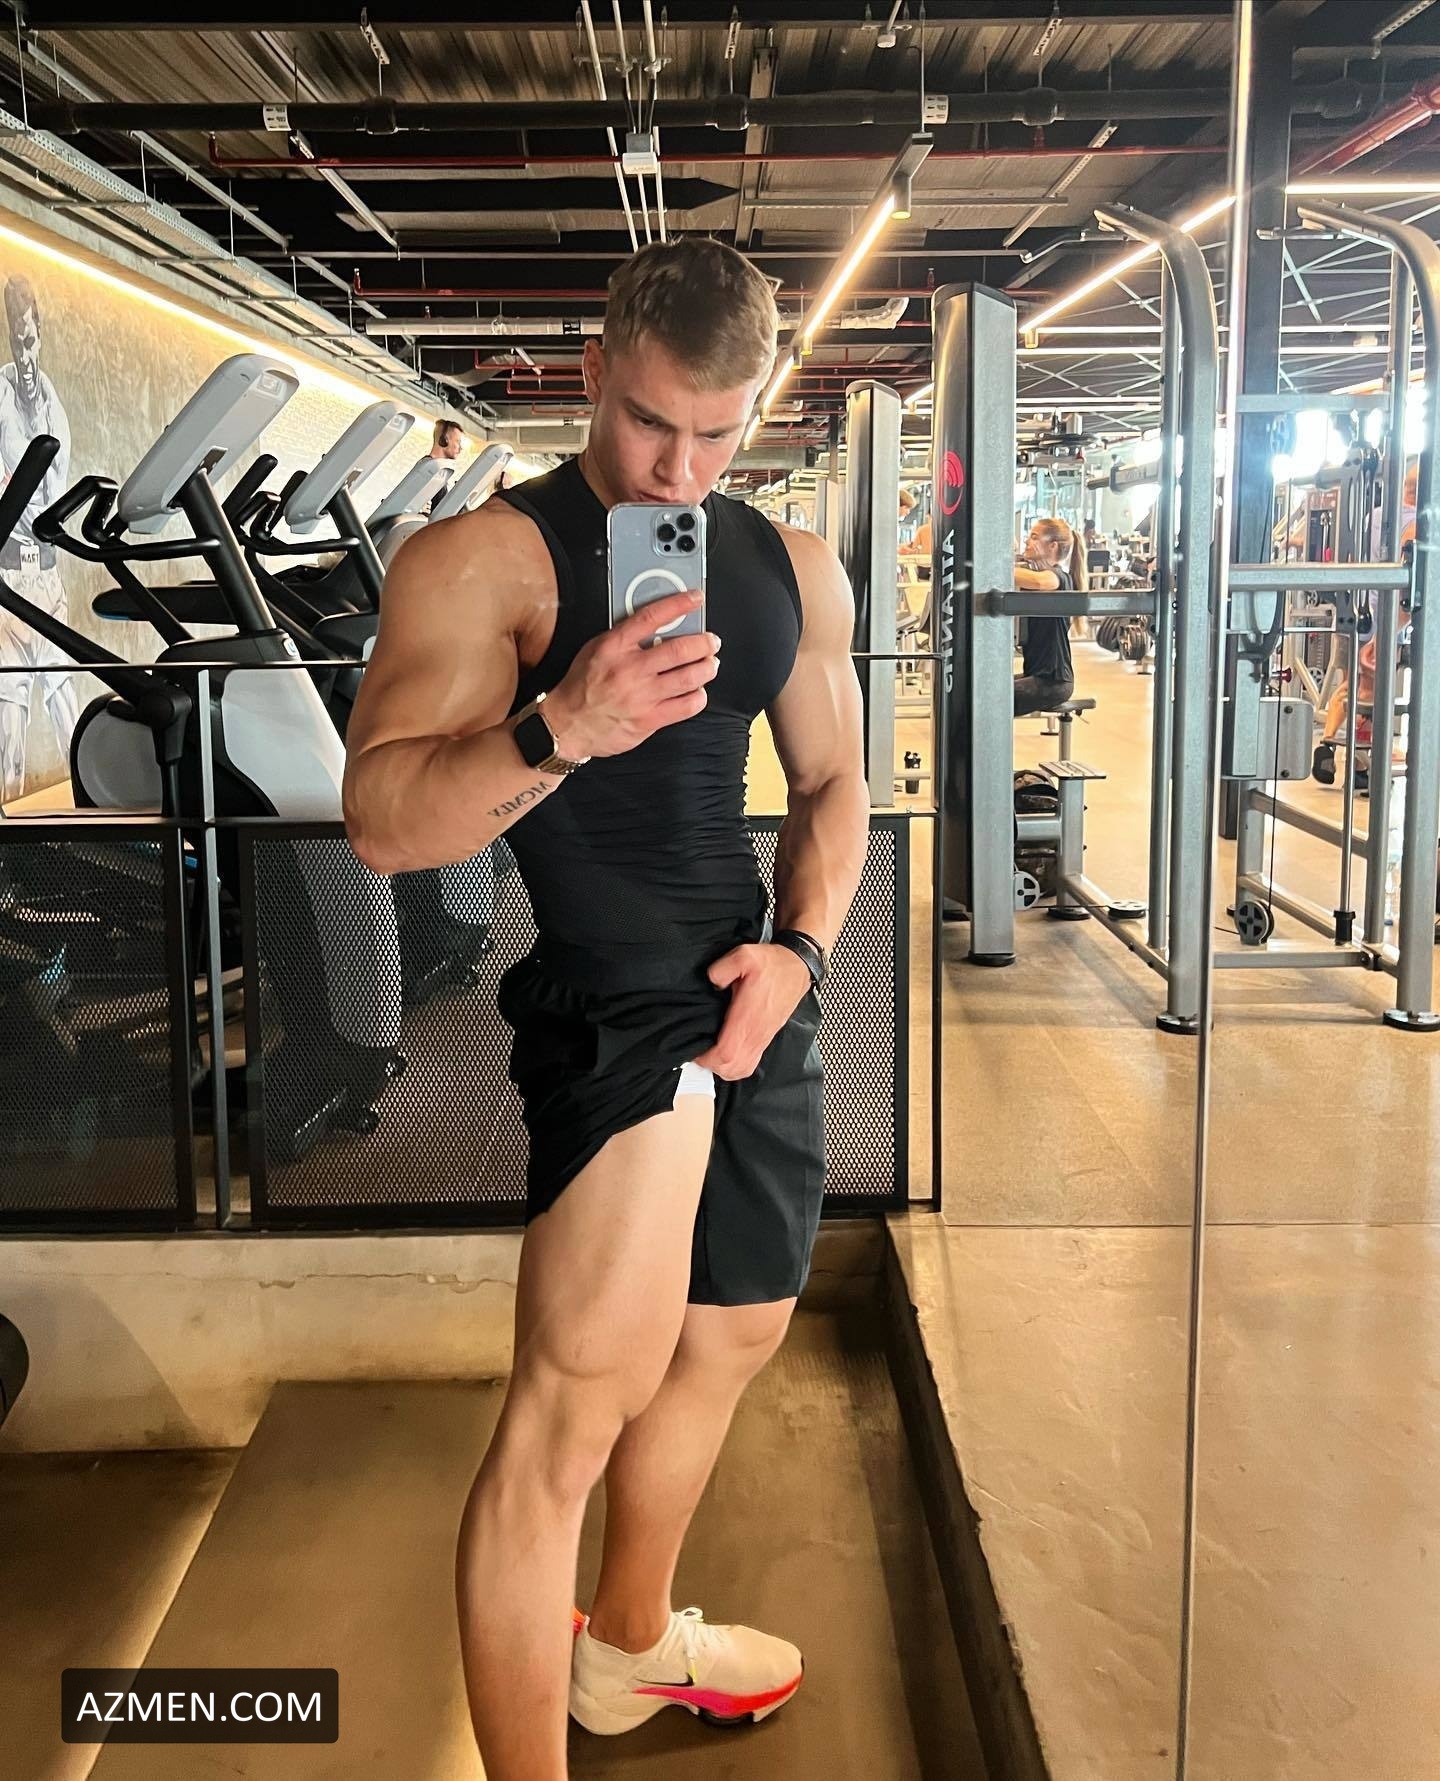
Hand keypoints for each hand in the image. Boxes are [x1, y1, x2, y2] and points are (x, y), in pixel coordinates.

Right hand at [543, 591, 717, 759]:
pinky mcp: (648, 720)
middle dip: (704, 643)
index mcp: (614, 647)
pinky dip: (698, 696)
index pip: (652, 617)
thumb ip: (625, 638)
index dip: (679, 604)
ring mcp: (641, 696)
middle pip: (679, 650)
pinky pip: (686, 706)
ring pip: (688, 678)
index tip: (695, 598)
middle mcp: (630, 670)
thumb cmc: (581, 686)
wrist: (567, 724)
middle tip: (711, 641)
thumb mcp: (596, 649)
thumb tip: (660, 627)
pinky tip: (698, 692)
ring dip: (707, 668)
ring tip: (710, 664)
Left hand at [692, 941, 812, 1081]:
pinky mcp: (766, 1038)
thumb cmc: (771, 963)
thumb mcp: (744, 955)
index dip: (706, 1058)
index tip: (696, 1048)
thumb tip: (711, 982)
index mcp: (747, 1017)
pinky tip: (726, 1052)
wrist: (797, 967)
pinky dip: (736, 1066)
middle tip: (700, 1050)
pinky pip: (750, 1064)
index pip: (725, 1053)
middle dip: (711, 1065)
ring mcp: (762, 1038)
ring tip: (711, 1053)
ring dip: (723, 1068)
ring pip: (741, 1070)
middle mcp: (756, 1033)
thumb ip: (721, 969)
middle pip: (731, 1068)